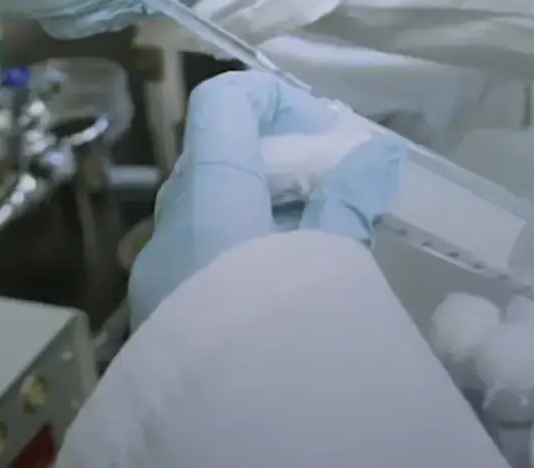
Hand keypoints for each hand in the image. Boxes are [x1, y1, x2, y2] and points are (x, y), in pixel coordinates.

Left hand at [129, 72, 402, 326]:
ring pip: (208, 212)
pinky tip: (289, 282)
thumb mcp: (329, 264)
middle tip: (336, 184)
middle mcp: (169, 226)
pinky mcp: (160, 318)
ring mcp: (157, 274)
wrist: (221, 438)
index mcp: (206, 196)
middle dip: (278, 160)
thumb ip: (348, 203)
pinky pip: (200, 259)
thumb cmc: (279, 332)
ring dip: (263, 208)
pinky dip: (242, 250)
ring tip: (324, 237)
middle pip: (216, 158)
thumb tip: (375, 156)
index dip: (273, 99)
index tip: (326, 132)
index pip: (221, 105)